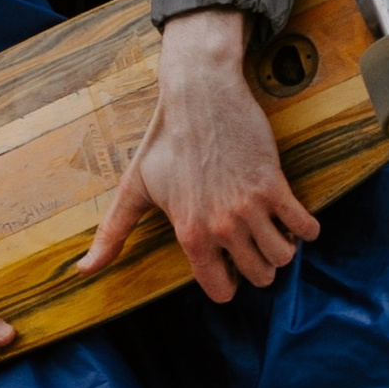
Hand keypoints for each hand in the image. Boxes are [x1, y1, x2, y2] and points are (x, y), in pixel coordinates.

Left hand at [77, 8, 320, 304]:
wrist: (200, 96)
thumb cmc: (165, 140)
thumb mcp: (134, 188)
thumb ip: (113, 233)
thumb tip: (83, 271)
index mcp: (188, 234)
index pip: (220, 290)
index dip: (227, 281)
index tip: (228, 264)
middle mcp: (220, 227)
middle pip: (259, 277)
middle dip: (258, 266)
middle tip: (252, 244)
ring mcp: (249, 208)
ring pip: (283, 257)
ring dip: (281, 248)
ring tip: (270, 229)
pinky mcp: (274, 186)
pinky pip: (304, 228)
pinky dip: (304, 228)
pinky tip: (292, 216)